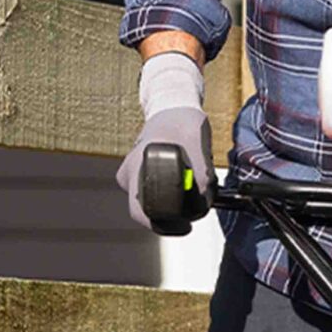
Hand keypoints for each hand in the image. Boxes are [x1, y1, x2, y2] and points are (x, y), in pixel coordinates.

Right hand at [117, 50, 216, 232]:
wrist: (173, 107)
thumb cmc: (182, 121)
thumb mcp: (198, 144)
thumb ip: (202, 174)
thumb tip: (202, 201)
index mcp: (135, 167)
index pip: (142, 212)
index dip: (165, 223)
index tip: (186, 224)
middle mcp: (128, 176)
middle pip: (146, 213)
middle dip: (172, 217)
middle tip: (193, 215)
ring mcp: (132, 177)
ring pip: (151, 206)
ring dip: (173, 207)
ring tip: (192, 192)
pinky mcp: (140, 178)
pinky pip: (154, 198)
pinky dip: (172, 198)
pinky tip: (185, 186)